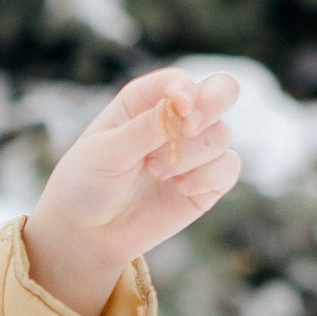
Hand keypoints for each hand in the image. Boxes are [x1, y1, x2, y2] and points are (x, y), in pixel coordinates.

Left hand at [24, 67, 242, 315]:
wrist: (87, 234)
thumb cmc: (87, 183)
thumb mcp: (105, 152)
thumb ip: (142, 128)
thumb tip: (179, 106)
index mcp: (144, 100)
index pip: (178, 81)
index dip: (186, 90)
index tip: (180, 109)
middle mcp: (175, 119)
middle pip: (221, 91)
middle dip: (212, 105)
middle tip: (188, 128)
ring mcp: (193, 150)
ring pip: (221, 134)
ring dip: (191, 155)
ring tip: (155, 173)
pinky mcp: (207, 183)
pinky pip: (229, 167)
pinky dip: (209, 176)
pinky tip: (181, 188)